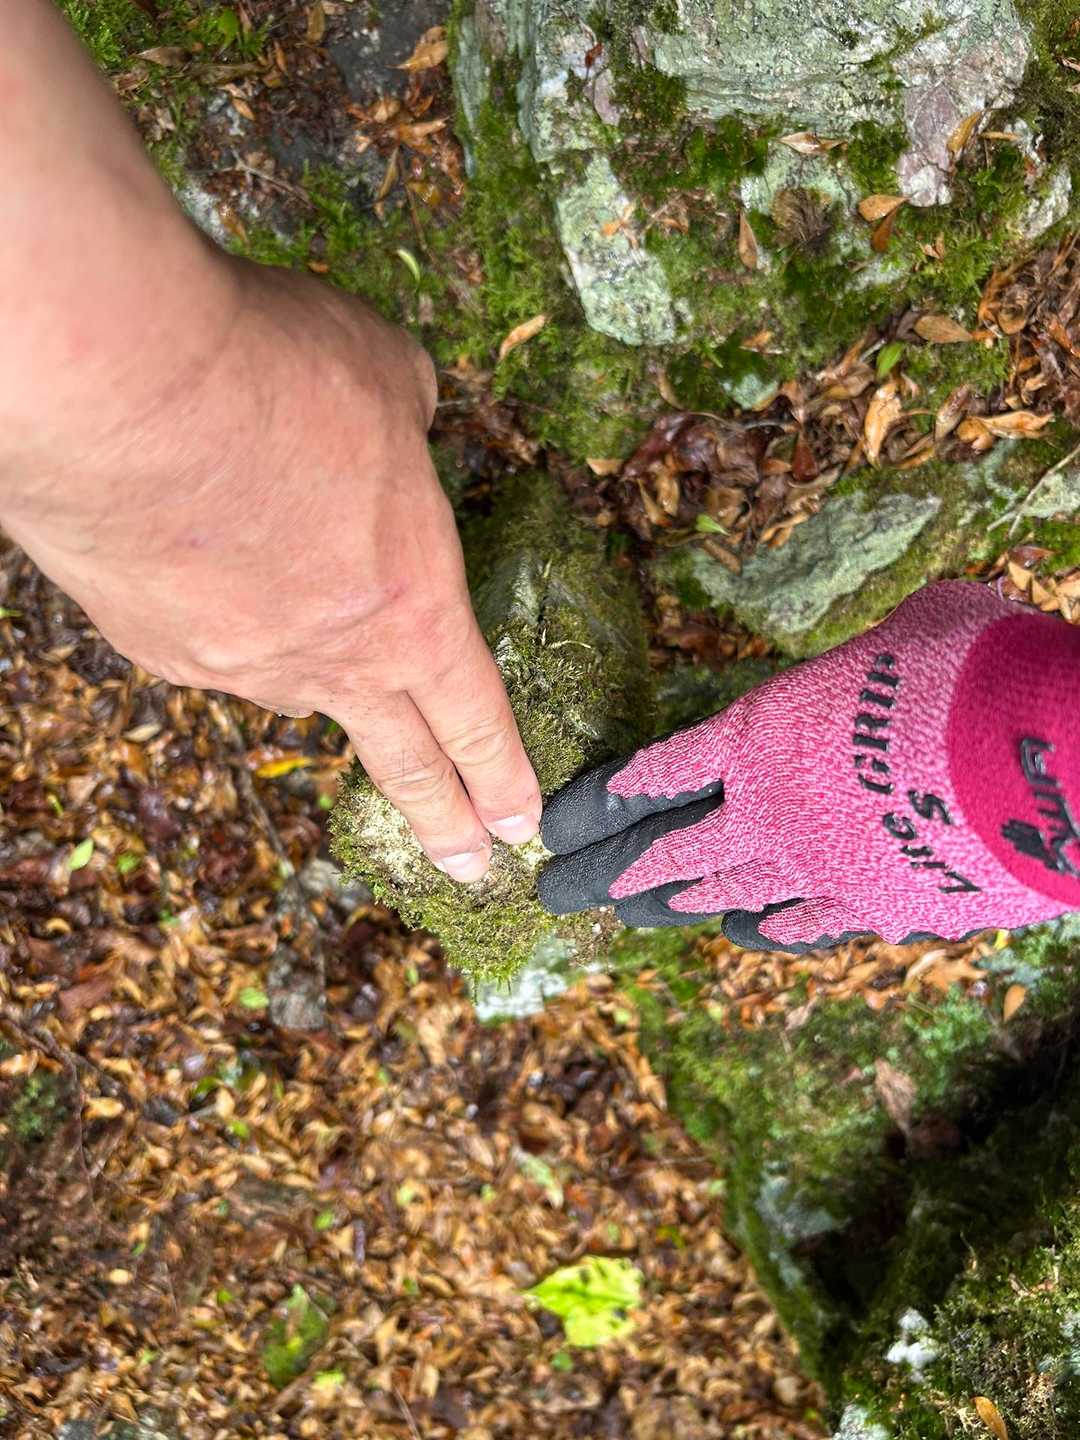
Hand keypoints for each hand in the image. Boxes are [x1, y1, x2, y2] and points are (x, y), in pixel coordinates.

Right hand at [2, 259, 540, 878]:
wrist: (125, 395)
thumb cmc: (280, 380)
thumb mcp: (390, 380)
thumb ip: (412, 423)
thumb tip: (406, 424)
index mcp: (413, 609)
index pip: (475, 717)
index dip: (502, 776)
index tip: (520, 827)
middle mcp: (330, 661)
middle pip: (399, 763)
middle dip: (442, 822)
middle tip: (468, 870)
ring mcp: (238, 666)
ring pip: (289, 681)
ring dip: (303, 660)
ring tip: (296, 598)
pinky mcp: (155, 650)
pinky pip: (207, 642)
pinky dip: (218, 611)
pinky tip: (205, 562)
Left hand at [538, 582, 1079, 950]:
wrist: (1045, 759)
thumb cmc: (974, 667)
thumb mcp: (914, 625)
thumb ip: (878, 650)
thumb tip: (907, 642)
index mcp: (760, 733)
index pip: (656, 773)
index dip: (602, 799)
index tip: (558, 821)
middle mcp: (770, 811)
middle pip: (667, 851)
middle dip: (606, 872)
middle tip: (558, 893)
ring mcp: (818, 869)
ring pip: (722, 895)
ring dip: (671, 904)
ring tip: (630, 914)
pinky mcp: (876, 909)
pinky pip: (802, 926)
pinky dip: (768, 929)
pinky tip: (742, 934)